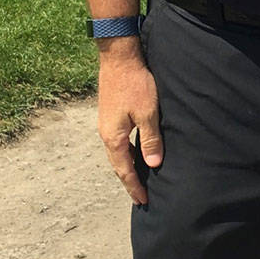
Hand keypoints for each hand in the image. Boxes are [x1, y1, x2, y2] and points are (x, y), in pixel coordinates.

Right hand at [96, 40, 161, 205]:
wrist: (119, 57)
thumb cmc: (135, 84)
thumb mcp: (148, 113)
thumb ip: (150, 140)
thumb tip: (153, 165)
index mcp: (114, 138)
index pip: (124, 170)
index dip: (134, 187)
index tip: (143, 201)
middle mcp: (106, 134)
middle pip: (118, 165)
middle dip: (129, 181)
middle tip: (140, 197)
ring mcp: (106, 124)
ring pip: (117, 153)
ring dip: (127, 168)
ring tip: (138, 179)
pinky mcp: (110, 115)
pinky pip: (118, 142)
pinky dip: (126, 153)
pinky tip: (135, 152)